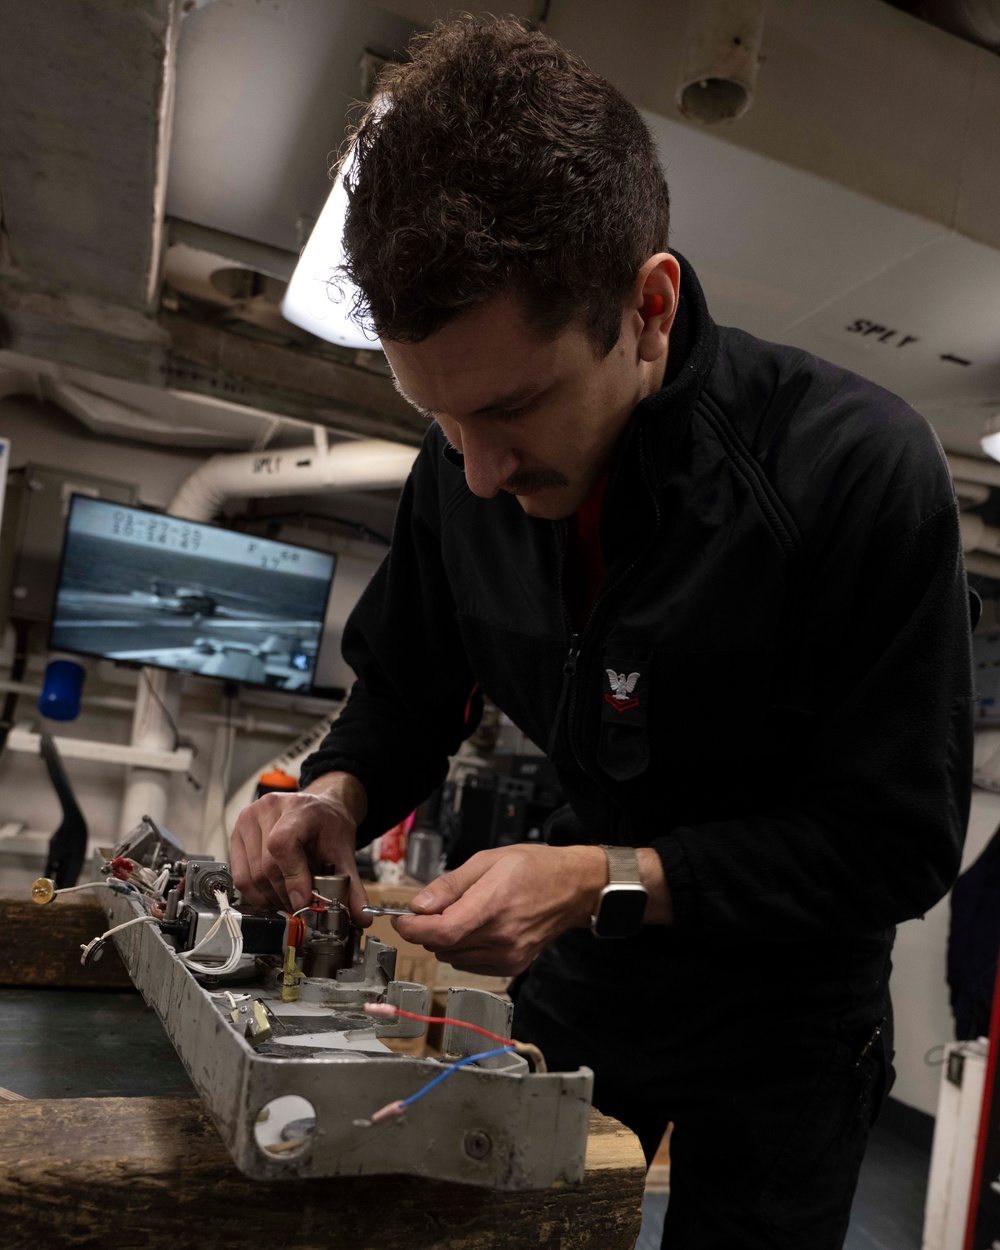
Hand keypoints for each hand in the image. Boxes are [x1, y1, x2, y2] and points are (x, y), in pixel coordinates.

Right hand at [229, 773, 370, 922]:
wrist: (318, 808)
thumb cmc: (328, 826)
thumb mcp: (344, 851)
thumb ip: (351, 884)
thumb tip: (361, 917)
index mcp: (299, 808)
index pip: (282, 844)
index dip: (292, 877)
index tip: (303, 900)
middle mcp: (268, 809)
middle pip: (267, 866)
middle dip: (285, 895)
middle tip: (300, 907)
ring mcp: (248, 819)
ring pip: (251, 876)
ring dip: (270, 898)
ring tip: (288, 900)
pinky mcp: (236, 833)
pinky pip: (240, 876)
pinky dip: (256, 893)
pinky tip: (272, 894)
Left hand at [392, 843, 608, 976]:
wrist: (574, 889)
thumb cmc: (535, 868)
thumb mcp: (488, 860)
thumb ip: (450, 885)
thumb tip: (419, 905)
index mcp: (494, 905)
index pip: (442, 931)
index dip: (413, 928)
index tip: (400, 919)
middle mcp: (501, 937)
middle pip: (442, 946)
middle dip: (427, 929)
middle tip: (431, 908)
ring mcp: (507, 955)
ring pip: (452, 958)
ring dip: (444, 940)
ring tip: (462, 914)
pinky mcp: (512, 966)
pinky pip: (469, 964)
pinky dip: (462, 949)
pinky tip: (476, 928)